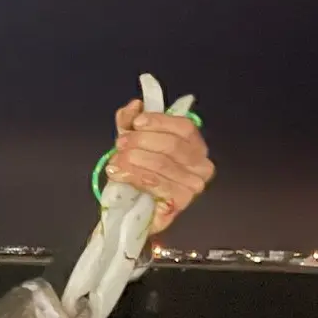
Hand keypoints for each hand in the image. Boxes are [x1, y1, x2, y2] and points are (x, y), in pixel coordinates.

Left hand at [107, 98, 215, 234]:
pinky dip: (133, 176)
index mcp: (195, 146)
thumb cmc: (139, 176)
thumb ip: (131, 121)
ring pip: (161, 164)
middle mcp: (201, 165)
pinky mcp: (180, 203)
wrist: (134, 212)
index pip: (184, 127)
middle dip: (142, 141)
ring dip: (134, 159)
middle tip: (120, 144)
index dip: (159, 122)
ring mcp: (193, 186)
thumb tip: (135, 106)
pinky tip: (119, 173)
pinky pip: (155, 183)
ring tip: (116, 160)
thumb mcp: (133, 143)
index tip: (135, 123)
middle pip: (172, 145)